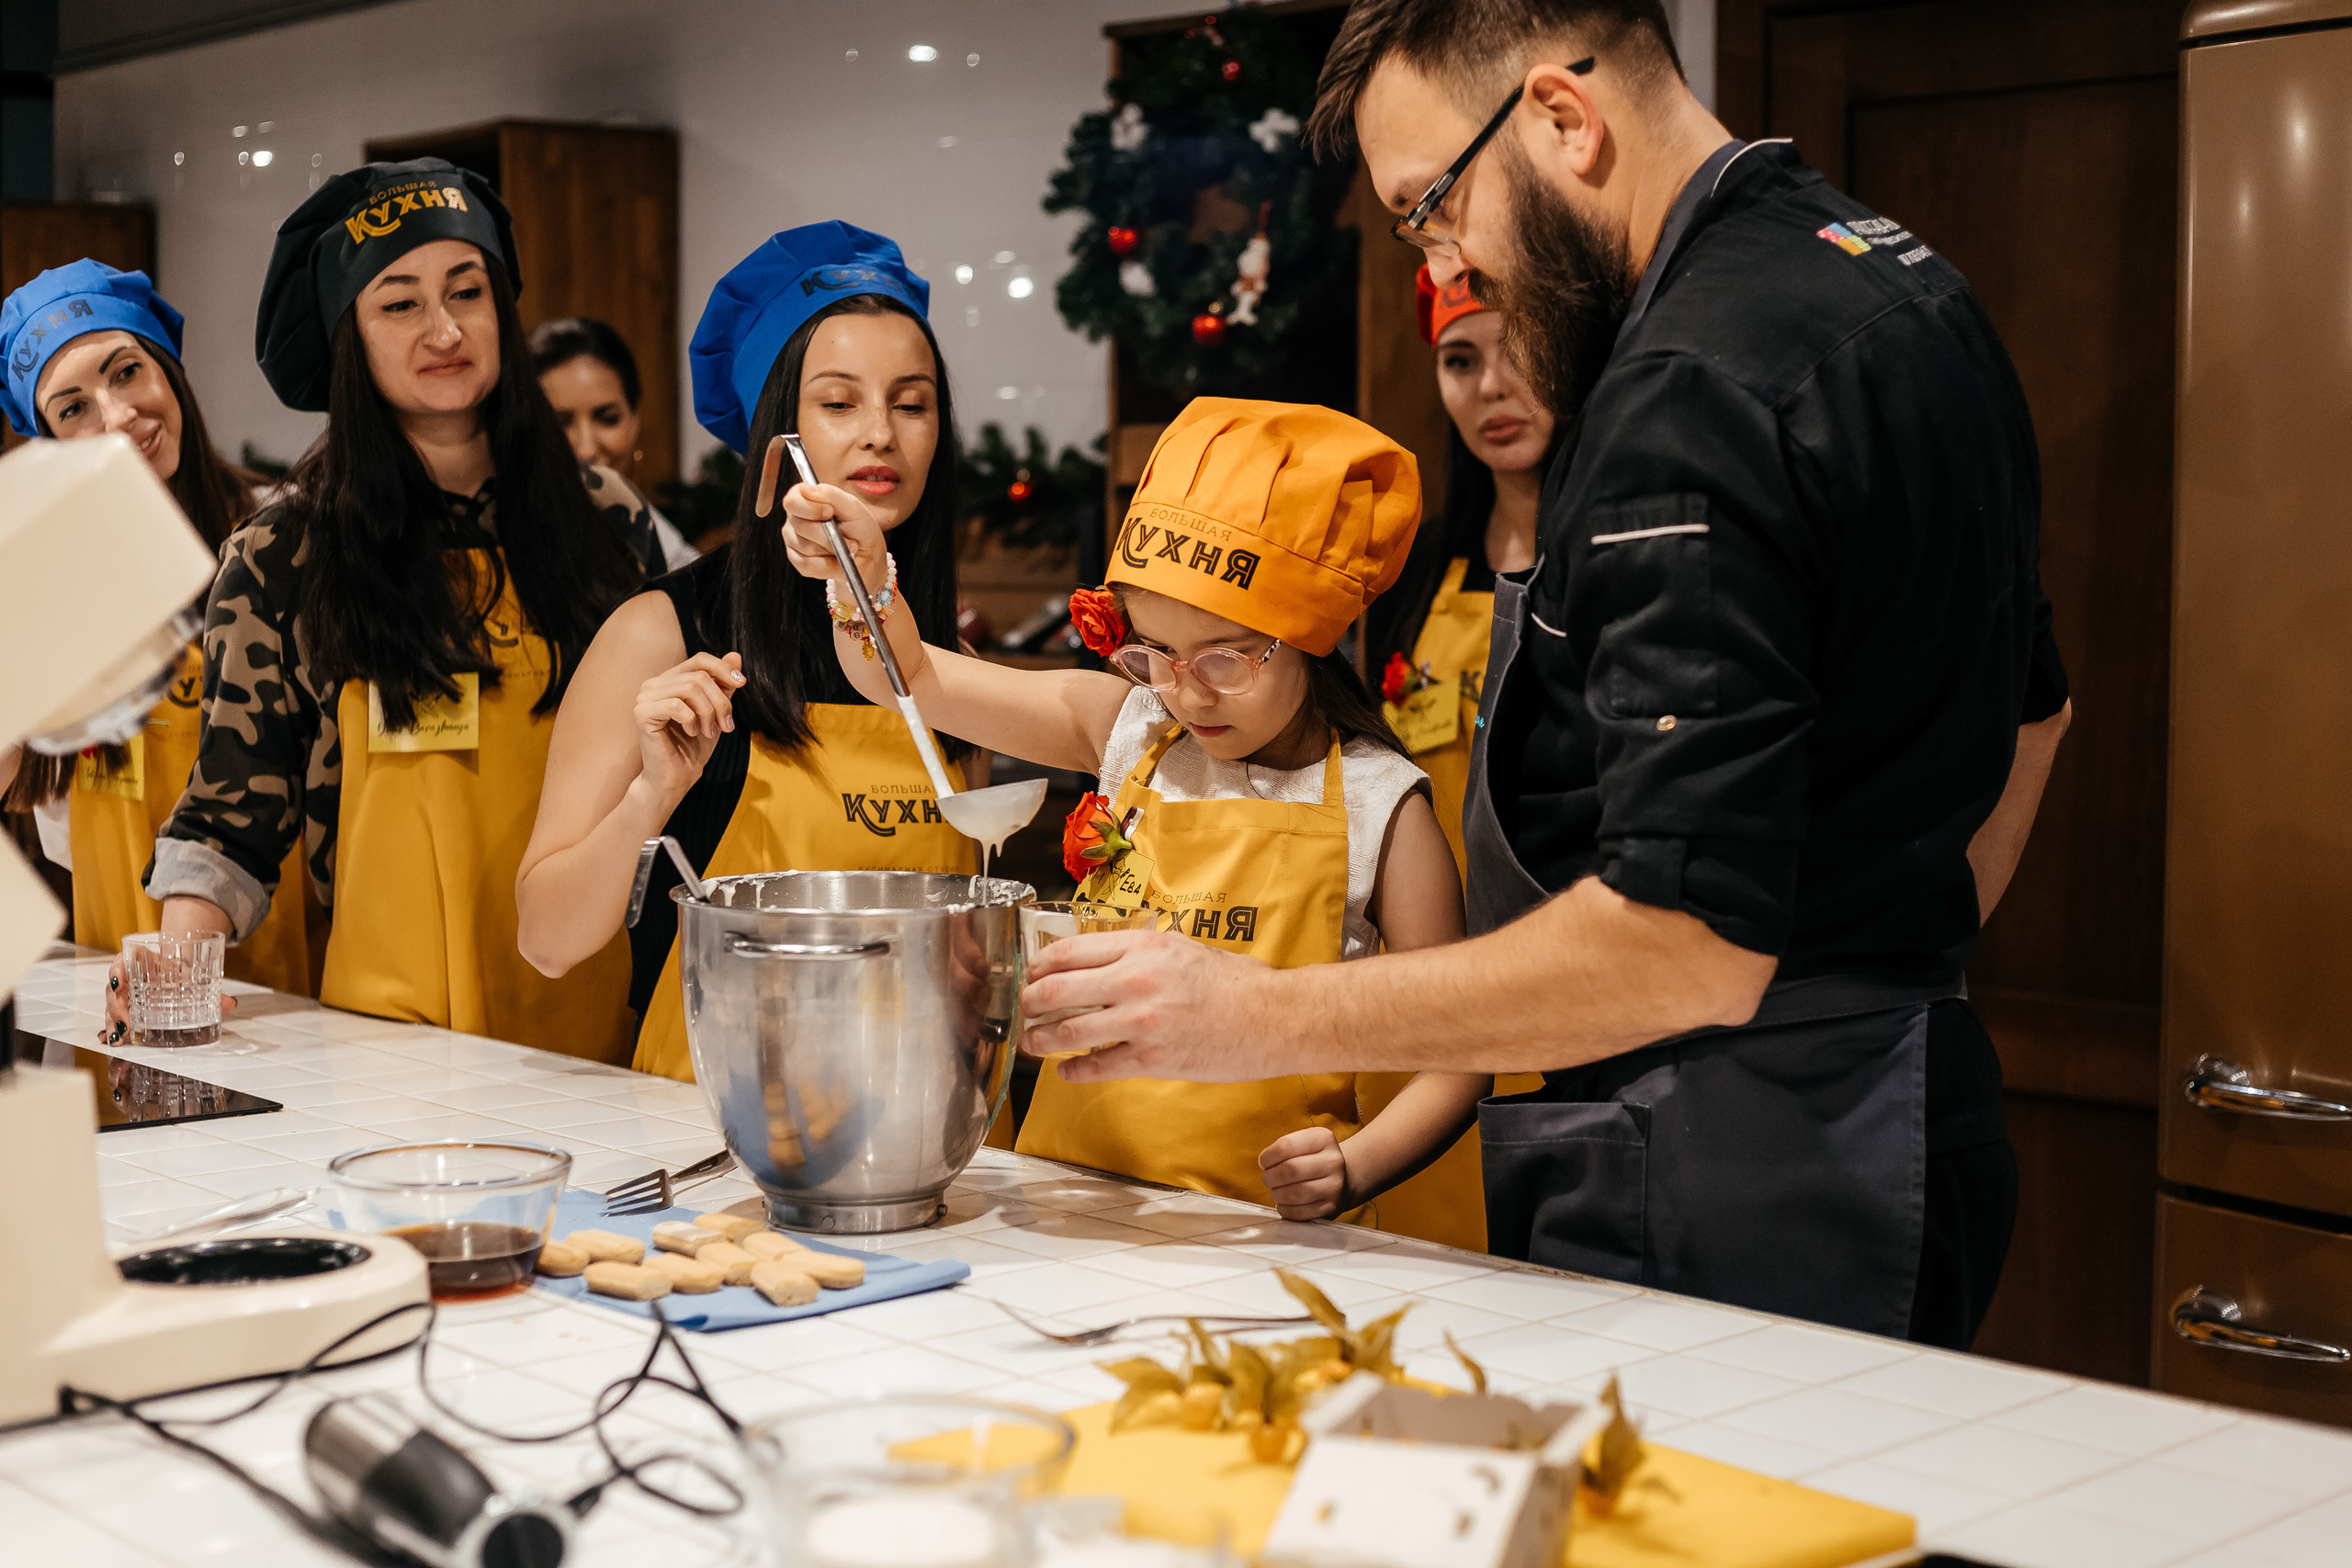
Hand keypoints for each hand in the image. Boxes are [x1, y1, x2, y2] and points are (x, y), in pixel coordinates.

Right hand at [104, 896, 235, 1037]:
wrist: (172, 972)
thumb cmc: (177, 972)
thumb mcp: (192, 977)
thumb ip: (212, 991)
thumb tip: (230, 1004)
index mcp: (142, 960)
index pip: (125, 959)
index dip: (118, 969)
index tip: (119, 981)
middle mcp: (128, 976)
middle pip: (114, 988)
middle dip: (115, 1006)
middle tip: (125, 1022)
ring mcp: (123, 993)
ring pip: (111, 1006)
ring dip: (112, 1021)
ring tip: (118, 1038)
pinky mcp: (123, 1007)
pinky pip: (113, 1017)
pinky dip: (111, 1029)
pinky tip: (113, 1041)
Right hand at [633, 651, 742, 804]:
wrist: (676, 777)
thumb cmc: (694, 746)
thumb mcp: (716, 711)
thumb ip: (723, 684)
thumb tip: (736, 655)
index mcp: (670, 680)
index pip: (699, 660)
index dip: (723, 669)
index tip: (742, 684)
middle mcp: (654, 684)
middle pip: (699, 676)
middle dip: (720, 702)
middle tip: (727, 726)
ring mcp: (645, 697)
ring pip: (690, 688)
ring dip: (709, 713)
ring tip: (710, 732)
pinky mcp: (641, 713)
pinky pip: (676, 705)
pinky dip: (691, 720)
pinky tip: (692, 732)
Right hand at [779, 479, 888, 595]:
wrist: (867, 555)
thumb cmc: (859, 527)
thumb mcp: (852, 506)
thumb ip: (830, 495)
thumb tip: (806, 489)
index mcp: (804, 500)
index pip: (792, 501)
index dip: (810, 509)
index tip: (830, 512)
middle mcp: (794, 519)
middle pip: (801, 526)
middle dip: (828, 535)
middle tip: (847, 537)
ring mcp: (793, 541)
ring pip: (806, 547)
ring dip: (831, 550)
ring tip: (844, 548)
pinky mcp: (797, 561)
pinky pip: (808, 565)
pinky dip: (828, 565)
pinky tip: (836, 560)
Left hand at [1019, 929, 1287, 1082]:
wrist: (1272, 1017)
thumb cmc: (1234, 982)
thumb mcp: (1182, 948)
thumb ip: (1139, 952)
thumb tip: (1100, 959)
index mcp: (1141, 948)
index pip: (1068, 953)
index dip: (1038, 967)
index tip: (1029, 976)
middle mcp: (1134, 980)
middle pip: (1055, 990)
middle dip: (1028, 1002)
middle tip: (1021, 1010)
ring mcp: (1140, 1021)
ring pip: (1067, 1030)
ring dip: (1040, 1039)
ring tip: (1032, 1043)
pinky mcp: (1151, 1058)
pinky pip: (1096, 1066)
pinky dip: (1074, 1070)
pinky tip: (1067, 1070)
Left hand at [1260, 1125, 1351, 1220]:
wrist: (1345, 1177)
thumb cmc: (1316, 1159)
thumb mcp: (1306, 1142)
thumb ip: (1283, 1148)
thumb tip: (1264, 1163)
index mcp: (1324, 1139)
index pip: (1286, 1146)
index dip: (1268, 1156)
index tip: (1264, 1162)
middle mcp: (1333, 1161)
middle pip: (1290, 1170)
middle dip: (1270, 1176)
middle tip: (1267, 1178)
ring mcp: (1334, 1186)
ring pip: (1294, 1193)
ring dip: (1276, 1194)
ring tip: (1276, 1191)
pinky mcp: (1330, 1207)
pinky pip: (1299, 1212)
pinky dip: (1285, 1209)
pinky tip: (1284, 1203)